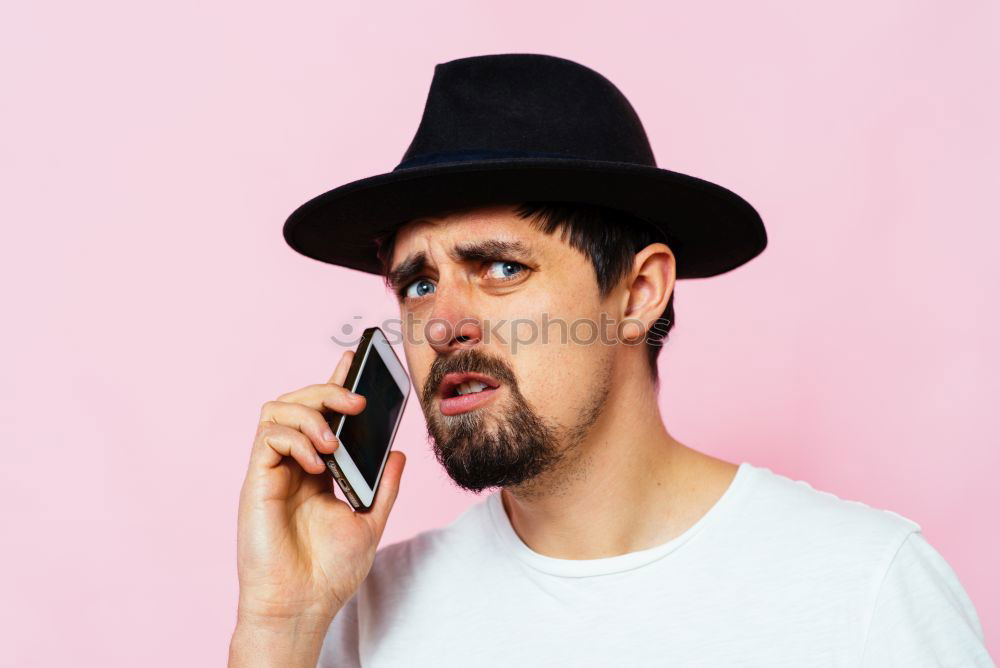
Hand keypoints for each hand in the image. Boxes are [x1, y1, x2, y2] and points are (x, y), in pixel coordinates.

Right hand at [234, 350, 406, 626]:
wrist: (303, 605)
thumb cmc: (330, 572)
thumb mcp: (370, 521)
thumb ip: (383, 486)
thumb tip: (398, 452)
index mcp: (318, 469)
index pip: (324, 414)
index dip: (335, 384)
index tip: (354, 359)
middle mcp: (292, 464)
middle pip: (298, 402)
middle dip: (327, 391)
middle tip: (356, 401)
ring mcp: (273, 471)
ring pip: (278, 410)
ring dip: (311, 413)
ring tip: (334, 440)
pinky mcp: (257, 481)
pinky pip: (268, 437)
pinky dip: (295, 438)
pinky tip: (317, 462)